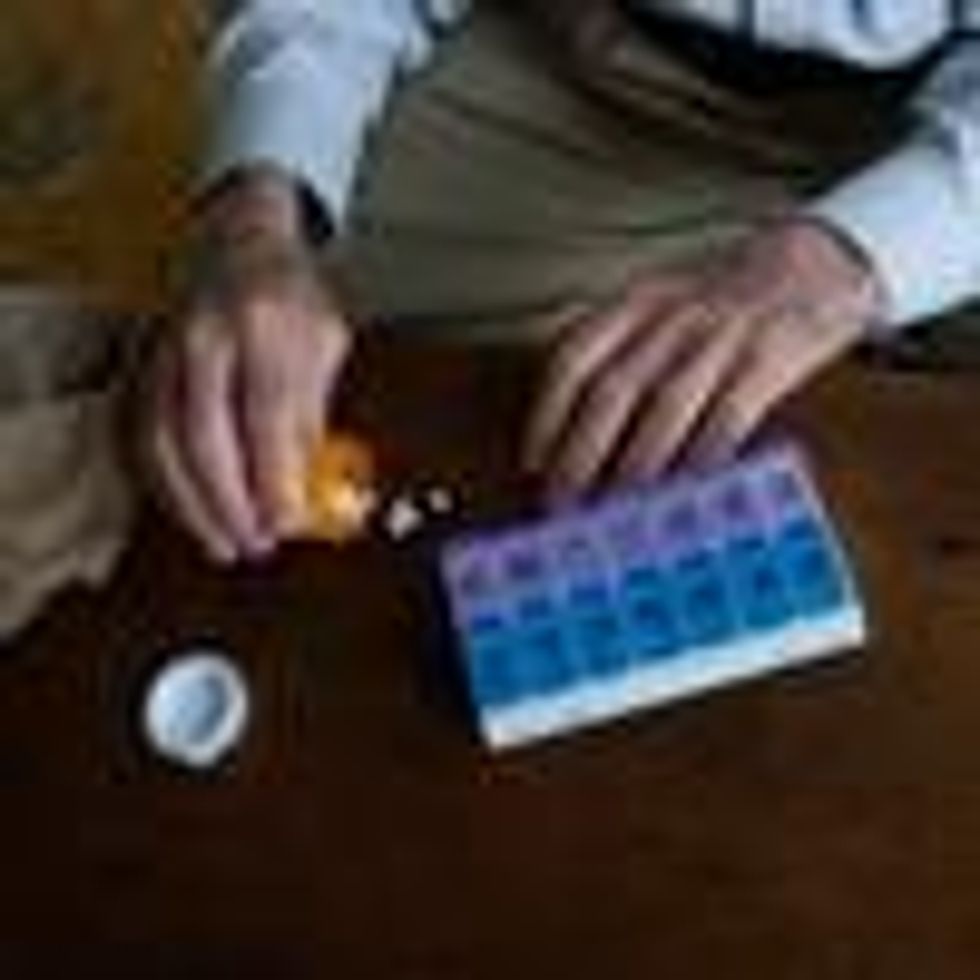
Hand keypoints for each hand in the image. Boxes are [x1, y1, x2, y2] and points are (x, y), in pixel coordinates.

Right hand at [144, 170, 350, 562]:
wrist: (239, 239)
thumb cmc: (293, 296)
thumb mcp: (326, 344)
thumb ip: (312, 413)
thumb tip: (304, 487)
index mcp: (264, 322)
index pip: (266, 413)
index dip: (273, 477)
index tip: (287, 525)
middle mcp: (204, 333)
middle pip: (202, 433)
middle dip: (227, 502)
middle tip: (253, 545)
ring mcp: (164, 346)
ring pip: (159, 439)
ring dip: (189, 503)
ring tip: (223, 543)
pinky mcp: (142, 362)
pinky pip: (139, 432)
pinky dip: (163, 482)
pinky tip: (189, 512)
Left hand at [524, 220, 880, 499]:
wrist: (815, 259)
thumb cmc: (724, 298)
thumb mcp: (659, 303)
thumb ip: (618, 349)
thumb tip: (571, 428)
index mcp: (634, 302)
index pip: (573, 357)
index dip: (546, 415)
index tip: (531, 464)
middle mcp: (670, 316)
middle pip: (611, 389)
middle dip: (580, 454)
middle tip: (562, 504)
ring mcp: (720, 334)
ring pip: (664, 405)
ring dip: (634, 464)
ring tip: (615, 512)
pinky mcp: (770, 354)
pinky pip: (731, 412)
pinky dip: (706, 455)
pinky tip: (689, 492)